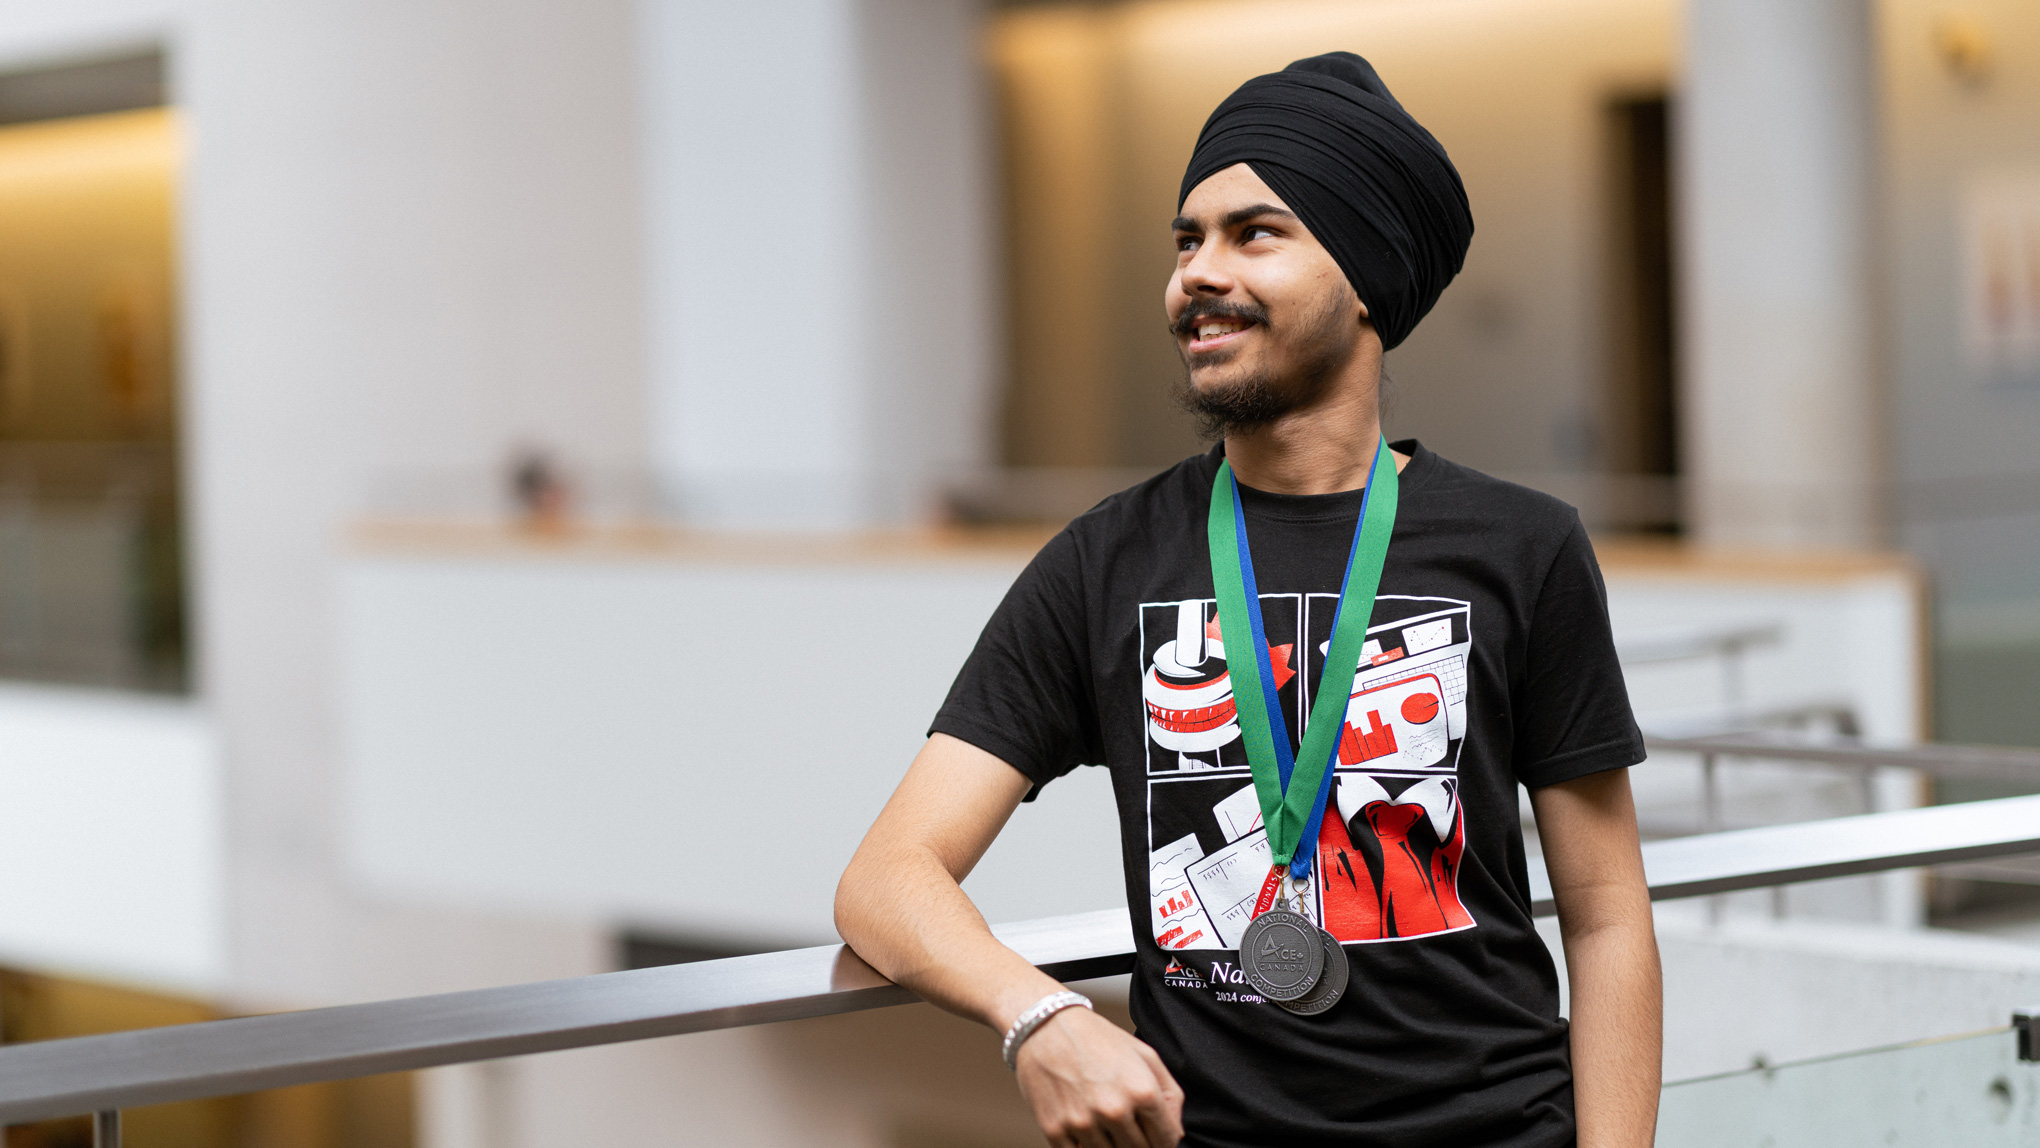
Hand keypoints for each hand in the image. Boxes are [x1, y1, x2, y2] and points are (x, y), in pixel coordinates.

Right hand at [1013, 1007, 1184, 1146]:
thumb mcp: (1145, 1055)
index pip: (1166, 1141)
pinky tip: (1085, 1127)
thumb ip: (1170, 1094)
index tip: (1154, 1135)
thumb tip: (1176, 1132)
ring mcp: (1083, 1123)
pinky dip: (1084, 1147)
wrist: (1045, 1026)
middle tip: (1127, 1125)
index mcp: (1142, 1091)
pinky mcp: (1055, 1130)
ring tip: (1103, 1121)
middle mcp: (1114, 1110)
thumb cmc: (1096, 1038)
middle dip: (1138, 1143)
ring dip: (1111, 1145)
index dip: (1163, 1140)